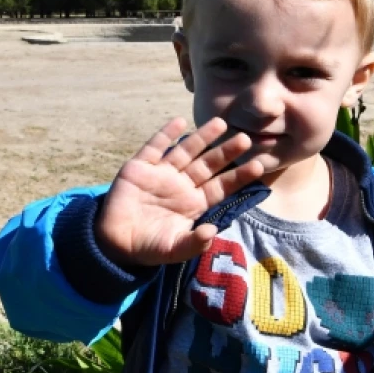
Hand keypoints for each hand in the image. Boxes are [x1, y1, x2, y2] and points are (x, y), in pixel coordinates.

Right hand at [95, 117, 263, 267]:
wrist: (114, 242)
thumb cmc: (148, 247)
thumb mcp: (174, 250)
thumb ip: (194, 243)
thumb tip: (212, 233)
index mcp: (194, 203)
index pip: (221, 186)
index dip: (239, 176)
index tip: (259, 166)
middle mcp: (181, 185)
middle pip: (208, 164)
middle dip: (226, 152)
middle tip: (246, 138)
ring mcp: (161, 174)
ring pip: (186, 151)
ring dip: (203, 137)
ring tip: (221, 123)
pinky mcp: (140, 167)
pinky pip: (155, 147)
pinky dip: (166, 134)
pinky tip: (180, 122)